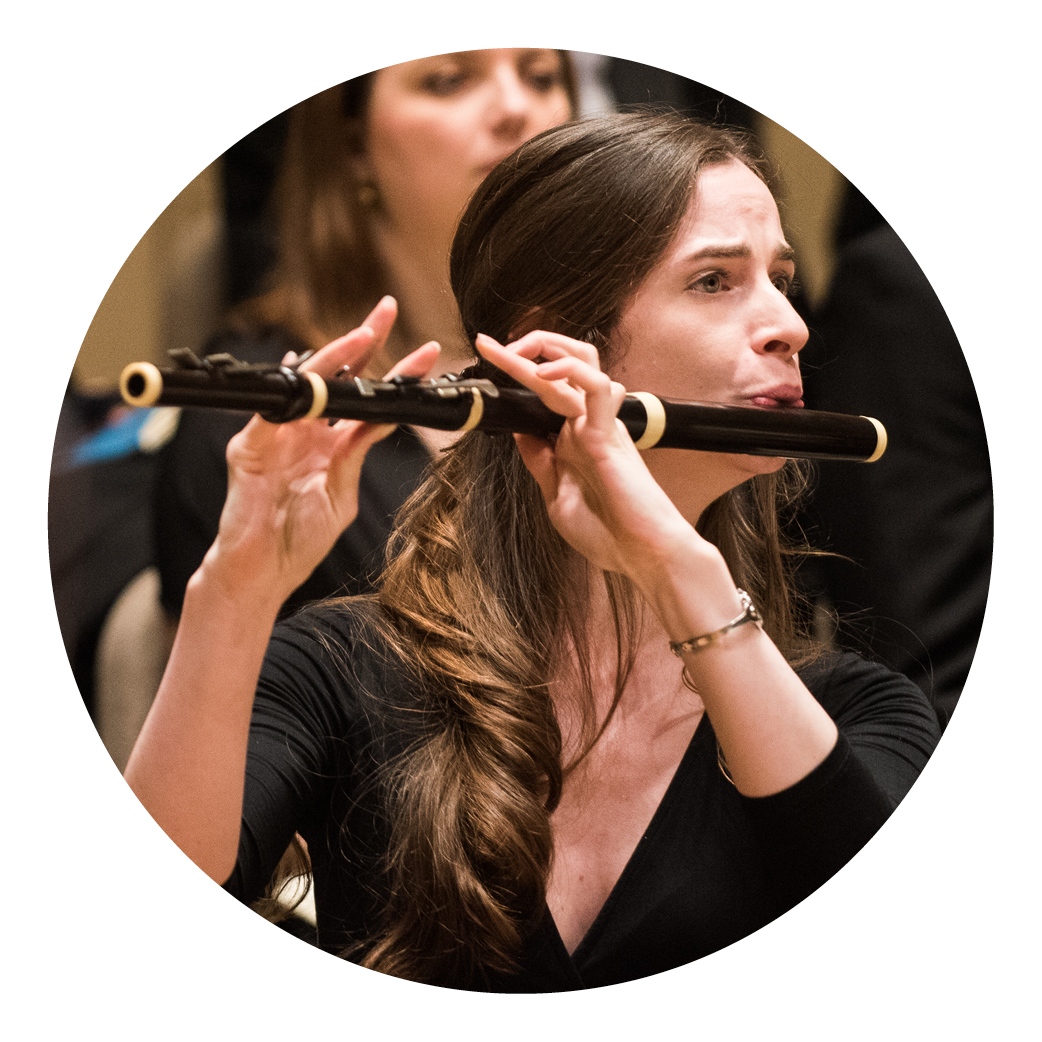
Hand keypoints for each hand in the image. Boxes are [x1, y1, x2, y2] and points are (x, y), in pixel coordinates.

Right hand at [202, 297, 439, 606]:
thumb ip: (358, 453)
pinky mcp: (250, 446)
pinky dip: (297, 392)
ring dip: (338, 358)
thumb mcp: (343, 492)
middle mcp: (304, 430)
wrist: (262, 572)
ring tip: (367, 334)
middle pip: (339, 375)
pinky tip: (316, 370)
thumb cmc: (299, 539)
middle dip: (365, 340)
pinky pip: (275, 411)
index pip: (367, 398)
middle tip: (389, 308)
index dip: (395, 375)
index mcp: (329, 442)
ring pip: (310, 385)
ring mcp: (277, 434)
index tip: (426, 353)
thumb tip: (383, 421)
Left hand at [475, 331, 699, 580]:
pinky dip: (570, 372)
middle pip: (561, 365)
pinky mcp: (610, 432)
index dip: (515, 373)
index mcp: (573, 438)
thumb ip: (538, 461)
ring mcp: (600, 425)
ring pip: (581, 362)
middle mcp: (587, 424)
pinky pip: (597, 387)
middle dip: (527, 347)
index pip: (543, 391)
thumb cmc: (607, 533)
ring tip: (513, 350)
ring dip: (547, 347)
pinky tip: (542, 375)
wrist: (642, 555)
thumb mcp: (554, 495)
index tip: (485, 360)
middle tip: (492, 346)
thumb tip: (516, 431)